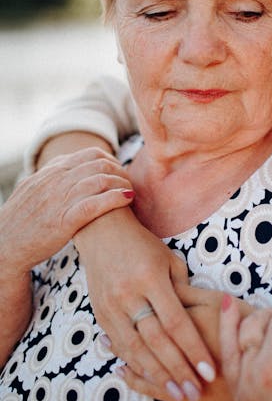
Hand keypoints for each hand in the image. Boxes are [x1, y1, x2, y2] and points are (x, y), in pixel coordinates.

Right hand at [0, 147, 134, 276]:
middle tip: (128, 183)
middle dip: (121, 171)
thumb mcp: (32, 189)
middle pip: (100, 165)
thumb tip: (67, 166)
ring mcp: (59, 200)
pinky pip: (94, 204)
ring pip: (100, 181)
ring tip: (130, 193)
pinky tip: (126, 199)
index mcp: (51, 172)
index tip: (119, 172)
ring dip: (122, 184)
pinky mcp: (64, 221)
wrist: (4, 246)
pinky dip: (115, 198)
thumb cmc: (21, 221)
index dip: (112, 161)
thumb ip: (51, 176)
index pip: (90, 154)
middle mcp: (56, 181)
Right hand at [74, 210, 216, 400]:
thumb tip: (196, 322)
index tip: (210, 371)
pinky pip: (119, 345)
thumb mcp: (169, 260)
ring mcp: (111, 306)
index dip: (193, 349)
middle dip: (178, 370)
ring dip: (158, 375)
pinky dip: (136, 364)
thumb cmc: (144, 245)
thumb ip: (183, 291)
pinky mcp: (100, 314)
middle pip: (156, 341)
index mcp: (150, 278)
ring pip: (135, 349)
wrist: (102, 231)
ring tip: (178, 393)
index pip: (176, 322)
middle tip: (196, 391)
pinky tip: (151, 379)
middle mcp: (128, 294)